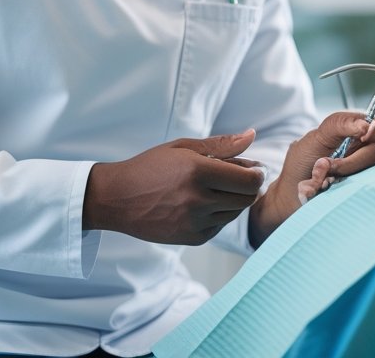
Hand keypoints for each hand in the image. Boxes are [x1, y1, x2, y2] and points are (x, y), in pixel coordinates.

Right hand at [83, 129, 265, 244]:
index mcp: (197, 171)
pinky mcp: (192, 238)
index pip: (249, 180)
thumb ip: (221, 145)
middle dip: (248, 186)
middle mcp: (198, 199)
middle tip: (237, 177)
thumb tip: (252, 135)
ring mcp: (195, 222)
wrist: (117, 199)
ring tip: (215, 188)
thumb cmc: (150, 167)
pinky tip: (202, 204)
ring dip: (233, 201)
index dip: (257, 173)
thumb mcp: (183, 148)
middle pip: (247, 198)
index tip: (253, 168)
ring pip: (235, 213)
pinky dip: (219, 215)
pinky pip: (220, 226)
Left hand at [248, 112, 374, 247]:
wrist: (289, 194)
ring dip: (339, 176)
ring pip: (368, 175)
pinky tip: (319, 190)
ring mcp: (363, 176)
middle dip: (349, 161)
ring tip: (318, 180)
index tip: (364, 134)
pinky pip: (359, 193)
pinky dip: (335, 191)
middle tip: (325, 165)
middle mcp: (364, 156)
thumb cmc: (303, 163)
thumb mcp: (317, 137)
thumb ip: (339, 124)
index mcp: (357, 137)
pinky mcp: (358, 195)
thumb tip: (366, 124)